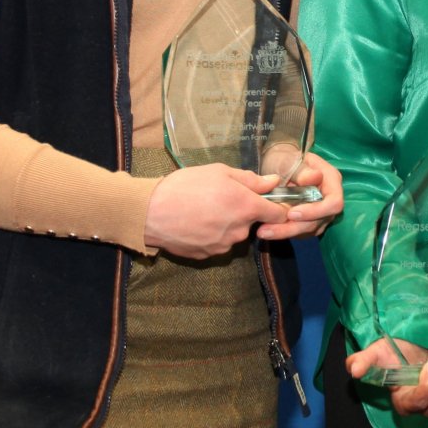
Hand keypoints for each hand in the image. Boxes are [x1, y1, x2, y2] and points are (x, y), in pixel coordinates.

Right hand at [144, 163, 289, 256]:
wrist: (150, 213)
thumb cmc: (185, 187)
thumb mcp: (219, 172)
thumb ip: (250, 179)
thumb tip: (273, 182)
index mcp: (246, 207)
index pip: (278, 214)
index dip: (277, 207)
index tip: (270, 202)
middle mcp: (240, 230)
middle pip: (252, 223)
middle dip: (243, 212)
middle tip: (221, 198)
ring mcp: (224, 246)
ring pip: (234, 234)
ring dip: (227, 224)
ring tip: (204, 210)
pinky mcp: (208, 255)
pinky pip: (217, 243)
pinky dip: (211, 234)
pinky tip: (195, 223)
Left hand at [255, 152, 344, 240]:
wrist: (277, 164)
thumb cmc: (284, 158)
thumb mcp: (288, 159)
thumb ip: (301, 169)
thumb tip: (314, 177)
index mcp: (331, 180)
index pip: (333, 202)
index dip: (315, 211)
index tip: (291, 213)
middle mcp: (329, 198)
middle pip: (319, 221)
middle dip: (293, 227)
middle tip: (266, 230)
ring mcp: (321, 212)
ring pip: (308, 229)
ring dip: (285, 232)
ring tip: (262, 231)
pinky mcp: (310, 221)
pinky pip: (300, 232)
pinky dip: (284, 232)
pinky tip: (268, 230)